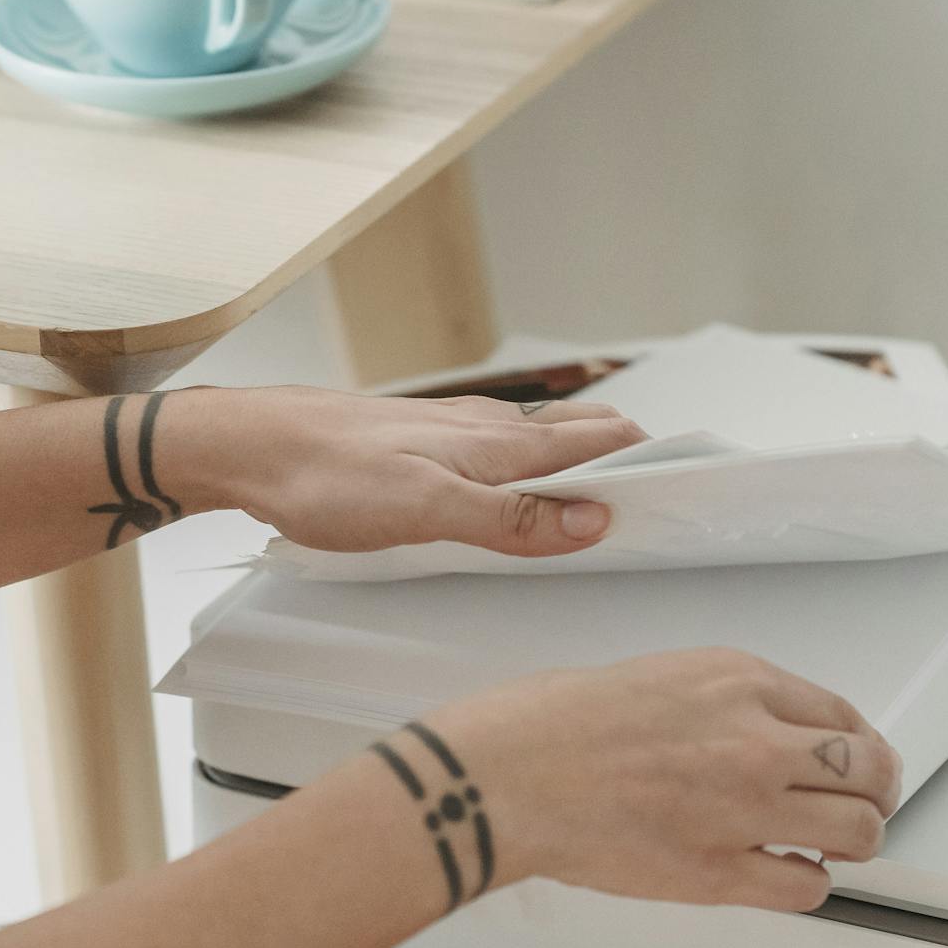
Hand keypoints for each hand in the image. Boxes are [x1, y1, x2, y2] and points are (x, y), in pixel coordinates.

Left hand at [176, 386, 648, 559]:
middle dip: (631, 457)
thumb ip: (509, 519)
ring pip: (539, 439)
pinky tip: (521, 482)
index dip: (653, 459)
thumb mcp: (423, 512)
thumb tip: (593, 519)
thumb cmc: (323, 475)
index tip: (699, 484)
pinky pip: (499, 447)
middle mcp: (484, 428)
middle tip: (670, 493)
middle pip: (580, 435)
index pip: (601, 442)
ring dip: (583, 458)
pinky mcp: (421, 442)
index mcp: (497, 444)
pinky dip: (534, 463)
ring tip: (615, 489)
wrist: (248, 445)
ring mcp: (452, 431)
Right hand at [376, 650, 903, 913]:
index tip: (852, 759)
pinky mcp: (719, 871)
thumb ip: (711, 705)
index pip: (838, 712)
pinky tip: (787, 875)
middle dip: (874, 791)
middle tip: (865, 805)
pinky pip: (805, 886)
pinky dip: (807, 884)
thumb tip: (740, 735)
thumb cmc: (546, 725)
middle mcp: (756, 739)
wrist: (503, 776)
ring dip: (854, 841)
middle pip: (868, 769)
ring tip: (833, 846)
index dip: (856, 744)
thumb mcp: (649, 676)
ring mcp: (744, 808)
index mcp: (736, 680)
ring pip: (858, 830)